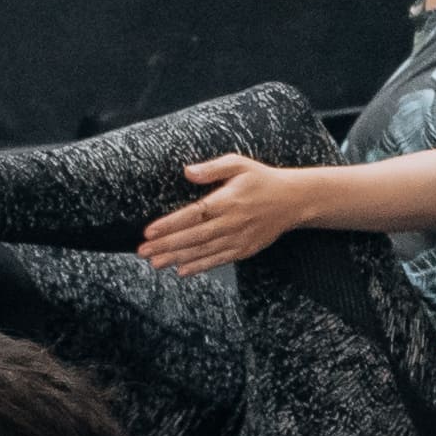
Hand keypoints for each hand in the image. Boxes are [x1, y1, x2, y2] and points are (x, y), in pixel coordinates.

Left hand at [139, 154, 325, 273]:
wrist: (293, 200)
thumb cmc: (261, 179)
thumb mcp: (239, 164)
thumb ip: (212, 168)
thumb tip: (187, 172)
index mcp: (227, 200)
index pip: (193, 214)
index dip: (170, 224)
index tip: (148, 231)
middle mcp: (232, 222)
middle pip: (193, 236)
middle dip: (166, 245)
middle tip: (143, 252)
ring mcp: (239, 238)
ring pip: (203, 251)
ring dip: (177, 258)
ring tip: (155, 263)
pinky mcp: (244, 249)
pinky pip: (219, 260)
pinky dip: (200, 266)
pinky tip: (182, 270)